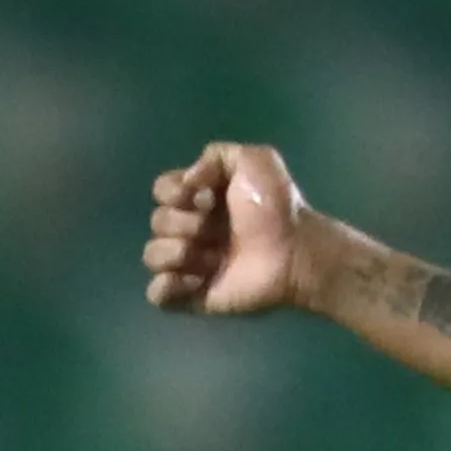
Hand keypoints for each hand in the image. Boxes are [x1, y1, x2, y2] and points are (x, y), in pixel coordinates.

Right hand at [143, 142, 309, 315]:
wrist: (297, 251)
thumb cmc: (279, 207)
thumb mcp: (255, 160)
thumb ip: (217, 155)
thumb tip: (189, 181)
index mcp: (199, 199)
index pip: (161, 190)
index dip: (176, 192)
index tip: (207, 197)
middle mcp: (192, 230)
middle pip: (157, 221)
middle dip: (183, 222)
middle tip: (218, 230)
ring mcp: (192, 264)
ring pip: (152, 255)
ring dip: (175, 252)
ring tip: (211, 258)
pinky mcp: (197, 295)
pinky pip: (159, 294)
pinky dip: (167, 287)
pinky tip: (197, 279)